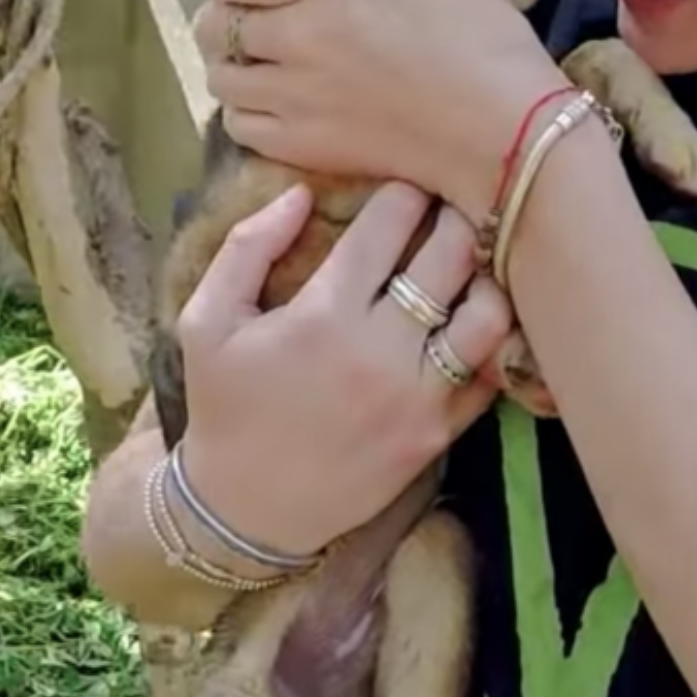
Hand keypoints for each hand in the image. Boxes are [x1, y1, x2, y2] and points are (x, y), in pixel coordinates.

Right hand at [173, 179, 510, 557]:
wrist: (246, 510)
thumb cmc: (225, 405)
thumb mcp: (206, 321)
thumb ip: (248, 247)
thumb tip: (300, 193)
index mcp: (324, 313)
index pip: (390, 223)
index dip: (405, 192)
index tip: (406, 186)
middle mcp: (381, 350)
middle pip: (451, 254)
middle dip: (454, 217)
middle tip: (449, 208)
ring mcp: (417, 395)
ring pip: (488, 314)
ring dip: (485, 278)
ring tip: (471, 265)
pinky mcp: (438, 432)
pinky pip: (488, 374)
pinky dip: (489, 341)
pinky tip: (472, 321)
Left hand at [193, 0, 569, 224]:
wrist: (502, 128)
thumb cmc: (478, 35)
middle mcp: (294, 38)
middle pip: (216, 25)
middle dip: (227, 17)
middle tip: (255, 22)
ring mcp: (293, 98)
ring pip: (220, 79)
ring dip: (231, 66)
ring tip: (260, 66)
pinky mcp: (302, 147)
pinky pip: (239, 128)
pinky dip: (245, 114)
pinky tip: (275, 106)